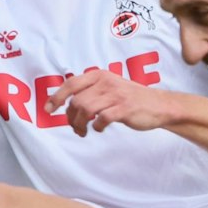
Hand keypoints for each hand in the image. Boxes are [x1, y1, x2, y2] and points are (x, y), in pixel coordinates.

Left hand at [47, 69, 170, 136]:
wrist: (158, 105)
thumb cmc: (131, 98)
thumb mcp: (110, 86)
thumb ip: (91, 90)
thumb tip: (67, 104)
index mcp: (100, 75)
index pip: (71, 84)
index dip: (56, 97)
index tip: (48, 109)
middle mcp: (106, 82)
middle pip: (76, 101)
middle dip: (70, 117)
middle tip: (74, 127)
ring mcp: (115, 95)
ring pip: (85, 110)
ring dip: (80, 124)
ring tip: (83, 131)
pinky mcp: (124, 109)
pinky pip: (101, 119)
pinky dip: (96, 127)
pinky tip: (99, 129)